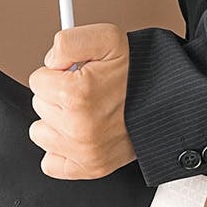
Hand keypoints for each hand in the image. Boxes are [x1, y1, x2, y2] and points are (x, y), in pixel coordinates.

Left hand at [28, 23, 135, 179]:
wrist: (168, 100)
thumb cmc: (139, 72)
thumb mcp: (107, 38)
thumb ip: (69, 41)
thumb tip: (50, 60)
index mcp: (77, 95)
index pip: (38, 80)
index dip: (57, 73)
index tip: (76, 74)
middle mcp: (78, 127)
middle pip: (39, 105)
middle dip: (58, 95)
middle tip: (87, 92)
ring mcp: (83, 151)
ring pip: (41, 132)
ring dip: (57, 122)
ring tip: (84, 112)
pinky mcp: (89, 168)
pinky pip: (50, 163)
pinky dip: (61, 150)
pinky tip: (78, 135)